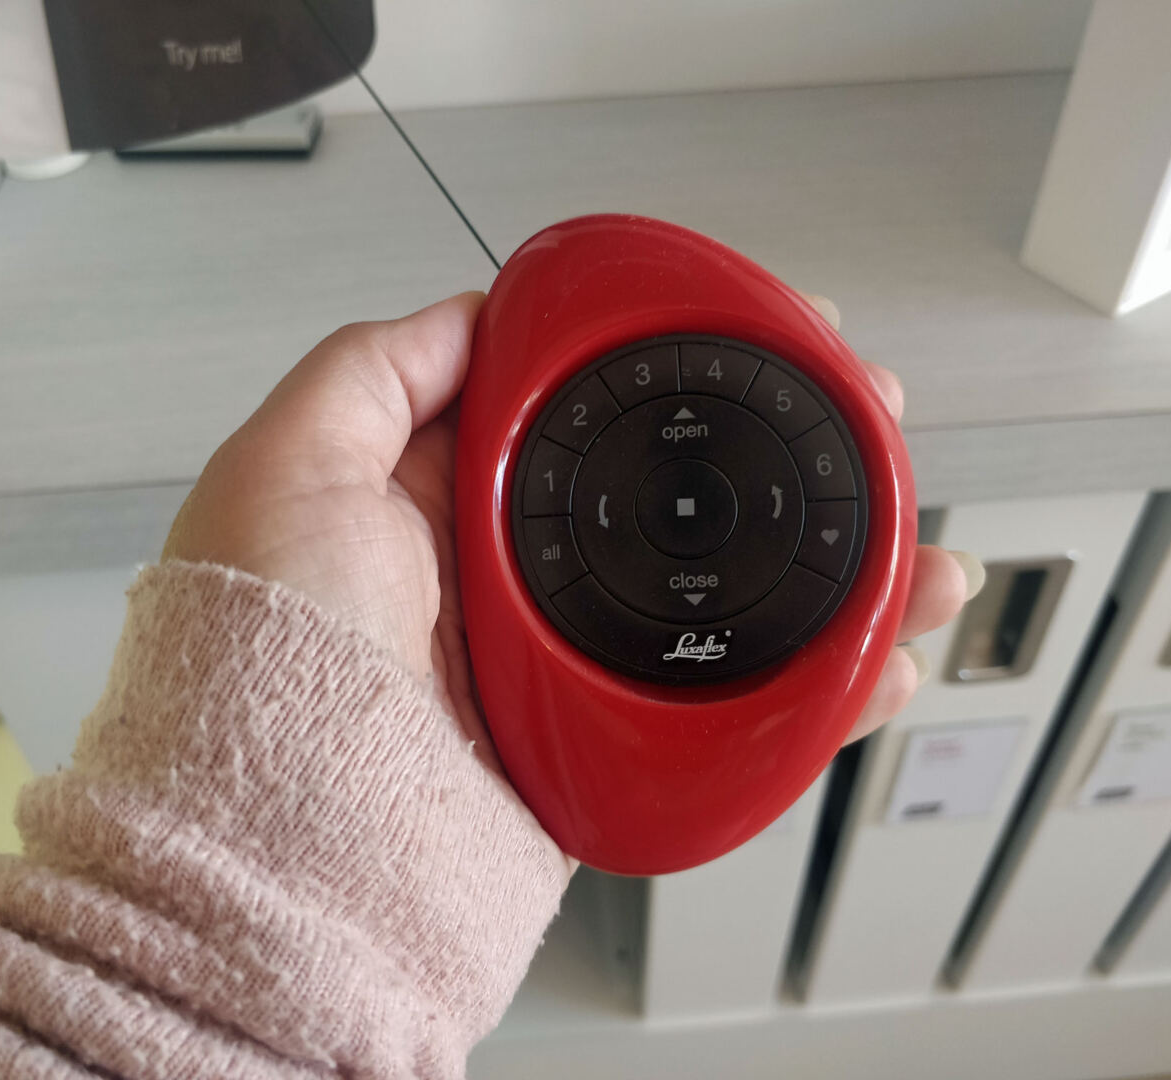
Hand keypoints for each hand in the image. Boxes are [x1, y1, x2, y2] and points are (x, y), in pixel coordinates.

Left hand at [163, 292, 978, 771]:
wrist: (278, 846)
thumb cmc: (258, 659)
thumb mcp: (286, 467)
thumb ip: (373, 371)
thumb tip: (470, 314)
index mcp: (449, 507)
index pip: (590, 416)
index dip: (684, 372)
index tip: (765, 340)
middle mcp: (515, 586)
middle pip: (682, 509)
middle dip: (790, 467)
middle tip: (866, 432)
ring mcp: (570, 672)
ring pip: (729, 610)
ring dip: (836, 579)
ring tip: (912, 553)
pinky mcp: (607, 754)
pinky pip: (729, 715)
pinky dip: (813, 692)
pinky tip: (873, 660)